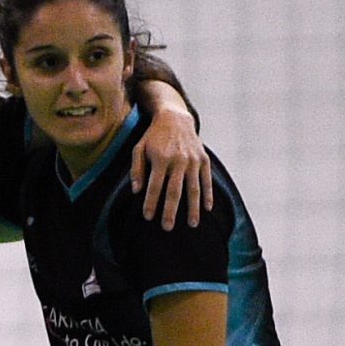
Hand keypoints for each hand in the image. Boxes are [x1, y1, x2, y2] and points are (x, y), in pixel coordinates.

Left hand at [129, 105, 211, 229]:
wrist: (175, 118)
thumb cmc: (153, 137)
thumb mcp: (138, 148)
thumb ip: (136, 169)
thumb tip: (136, 191)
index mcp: (161, 158)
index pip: (155, 186)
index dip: (151, 202)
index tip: (148, 217)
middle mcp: (179, 160)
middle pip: (175, 191)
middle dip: (171, 211)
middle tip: (167, 228)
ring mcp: (193, 160)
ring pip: (194, 188)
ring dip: (193, 207)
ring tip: (193, 224)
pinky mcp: (204, 159)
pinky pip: (207, 179)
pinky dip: (208, 194)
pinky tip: (208, 208)